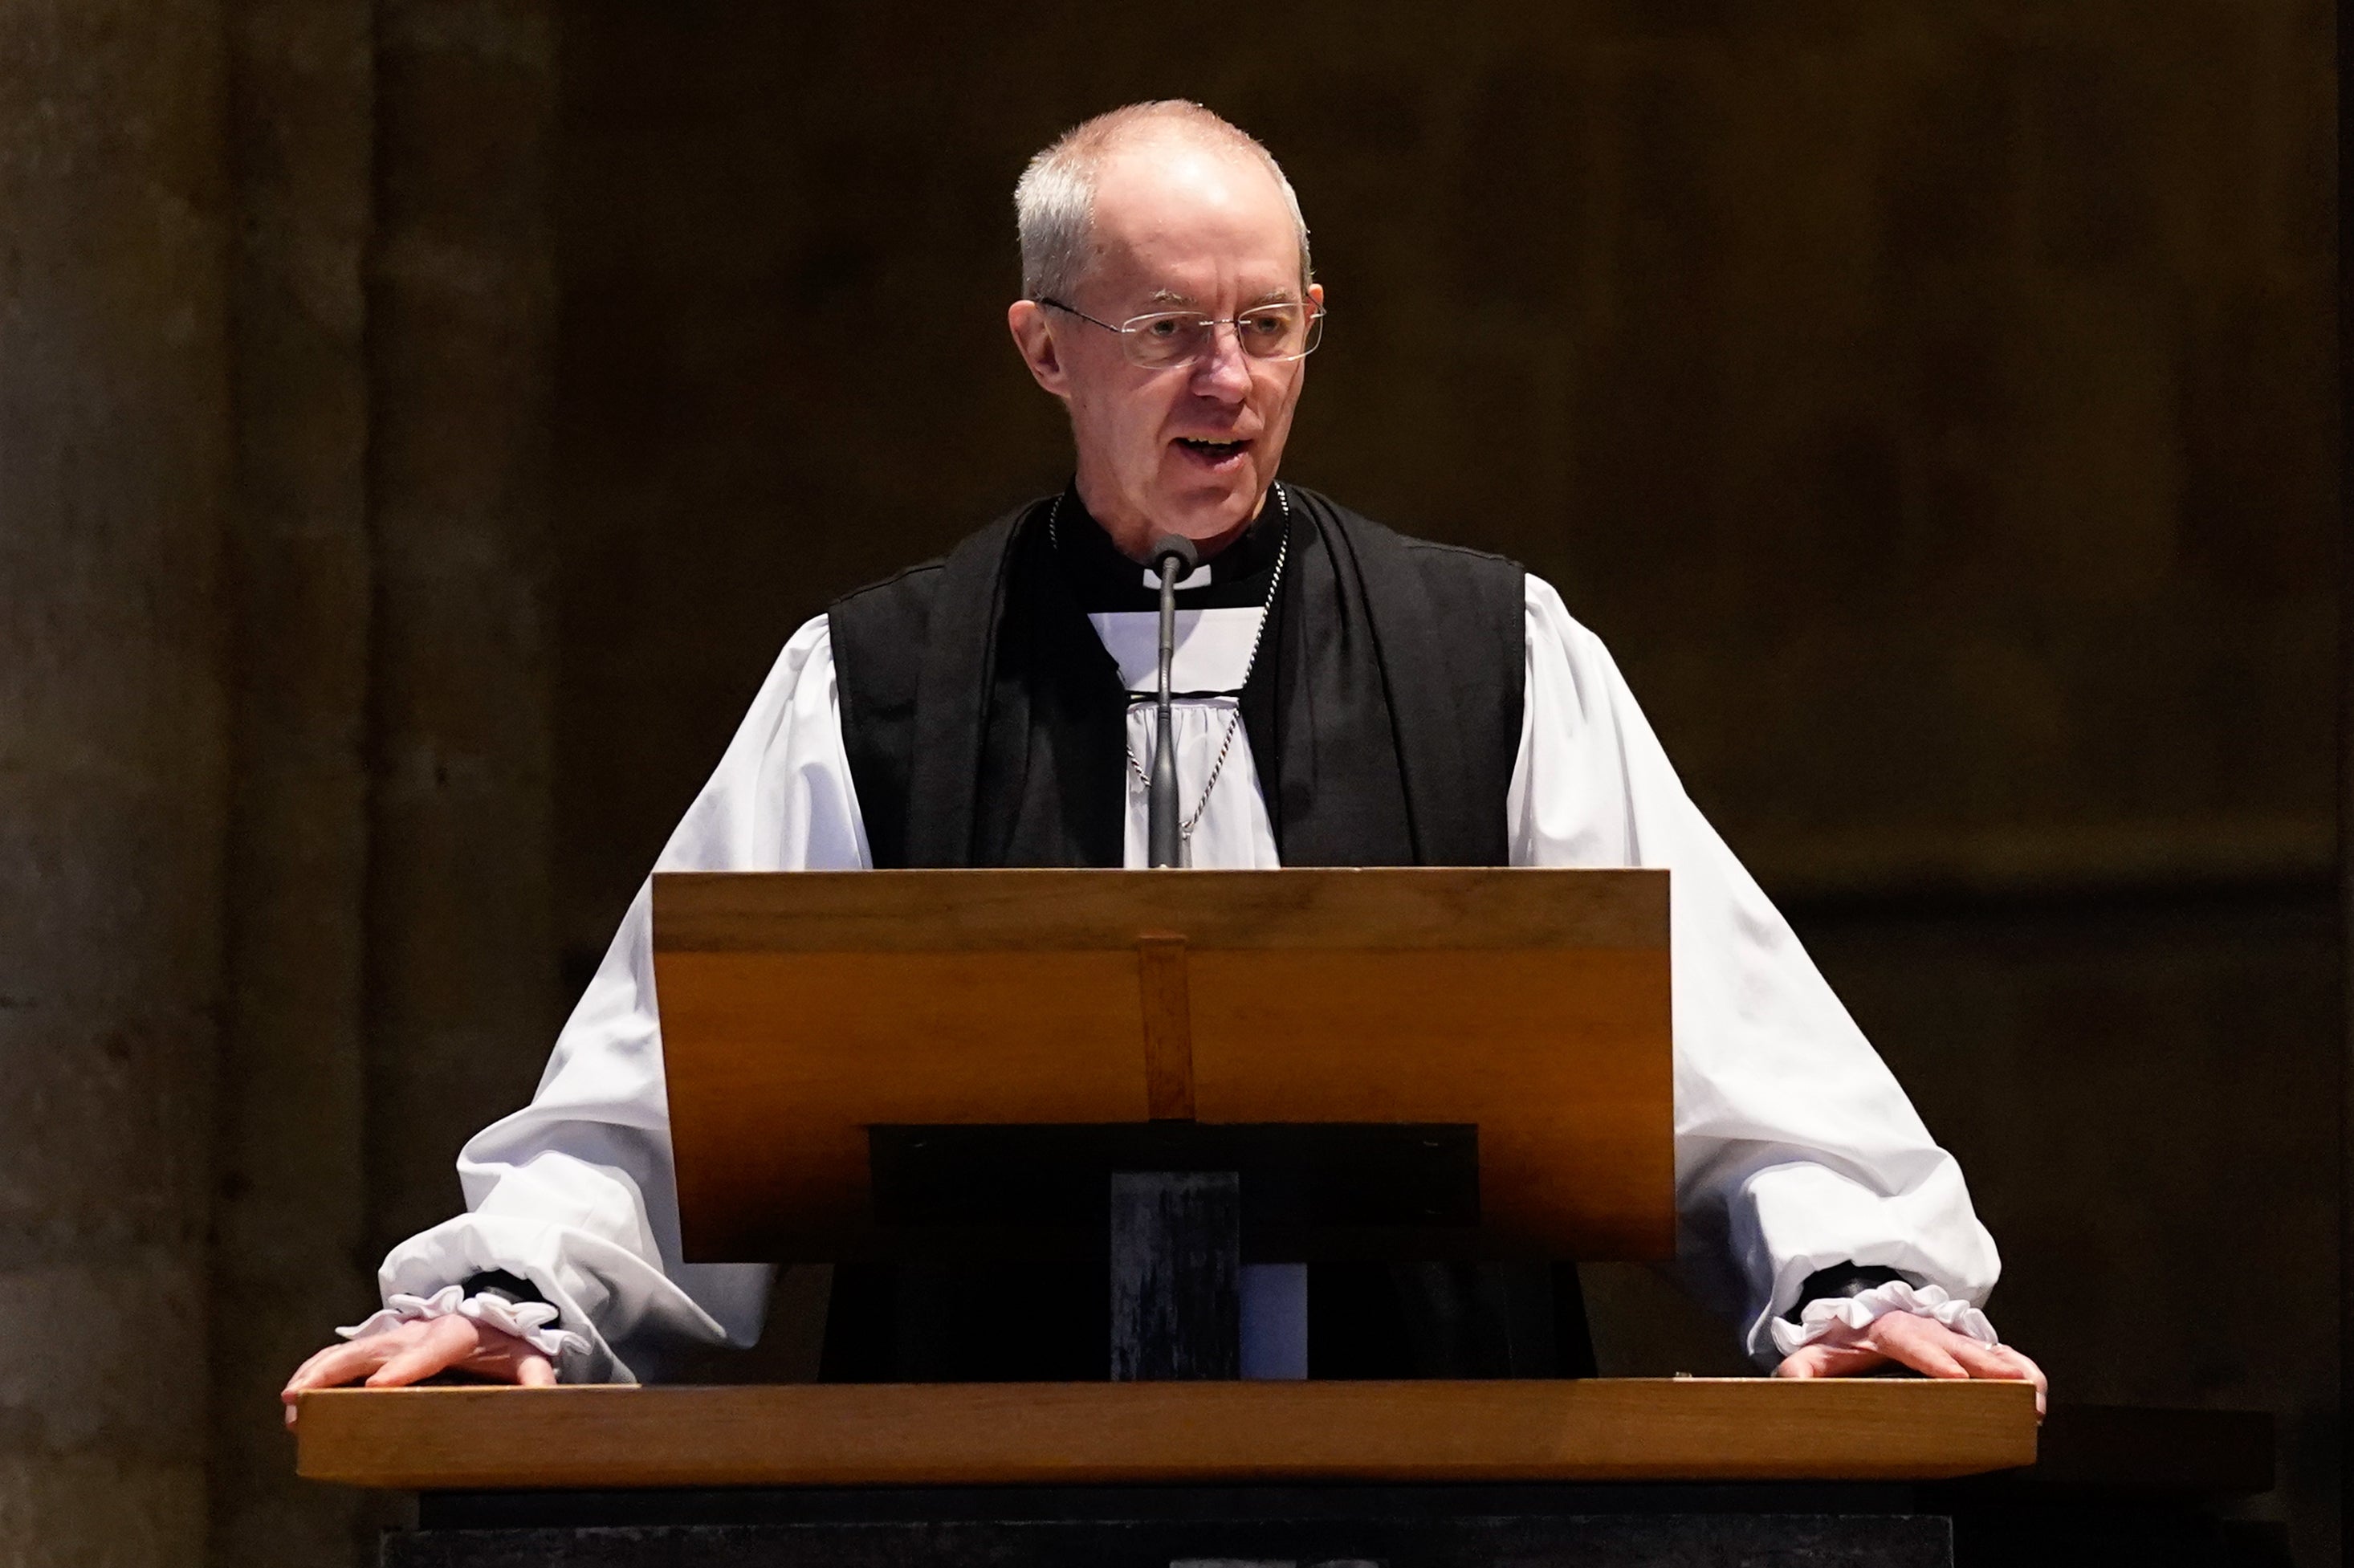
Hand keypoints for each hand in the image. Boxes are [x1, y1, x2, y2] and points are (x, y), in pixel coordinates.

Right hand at [280, 1316, 553, 1427]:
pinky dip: (318, 1372)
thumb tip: (546, 1398)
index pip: (431, 1350)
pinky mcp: (383, 1346)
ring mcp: (397, 1337)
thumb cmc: (505, 1338)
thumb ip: (536, 1375)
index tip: (379, 1388)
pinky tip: (297, 1394)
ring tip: (291, 1400)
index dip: (405, 1369)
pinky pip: (344, 1356)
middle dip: (337, 1372)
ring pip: (350, 1351)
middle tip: (305, 1397)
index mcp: (457, 1333)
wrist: (494, 1308)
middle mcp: (420, 1332)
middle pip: (374, 1349)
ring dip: (317, 1374)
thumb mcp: (528, 1354)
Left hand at [1773, 1310, 2046, 1416]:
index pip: (1913, 1343)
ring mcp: (1949, 1333)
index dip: (1934, 1360)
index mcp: (1889, 1329)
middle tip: (2015, 1391)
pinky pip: (1999, 1351)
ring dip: (2013, 1370)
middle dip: (1989, 1367)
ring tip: (2034, 1398)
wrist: (1858, 1308)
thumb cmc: (1843, 1335)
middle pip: (1961, 1345)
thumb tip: (1792, 1383)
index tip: (1954, 1377)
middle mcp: (1926, 1327)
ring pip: (1987, 1347)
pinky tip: (2035, 1389)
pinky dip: (2021, 1367)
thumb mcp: (1816, 1348)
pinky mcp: (1965, 1343)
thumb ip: (1802, 1367)